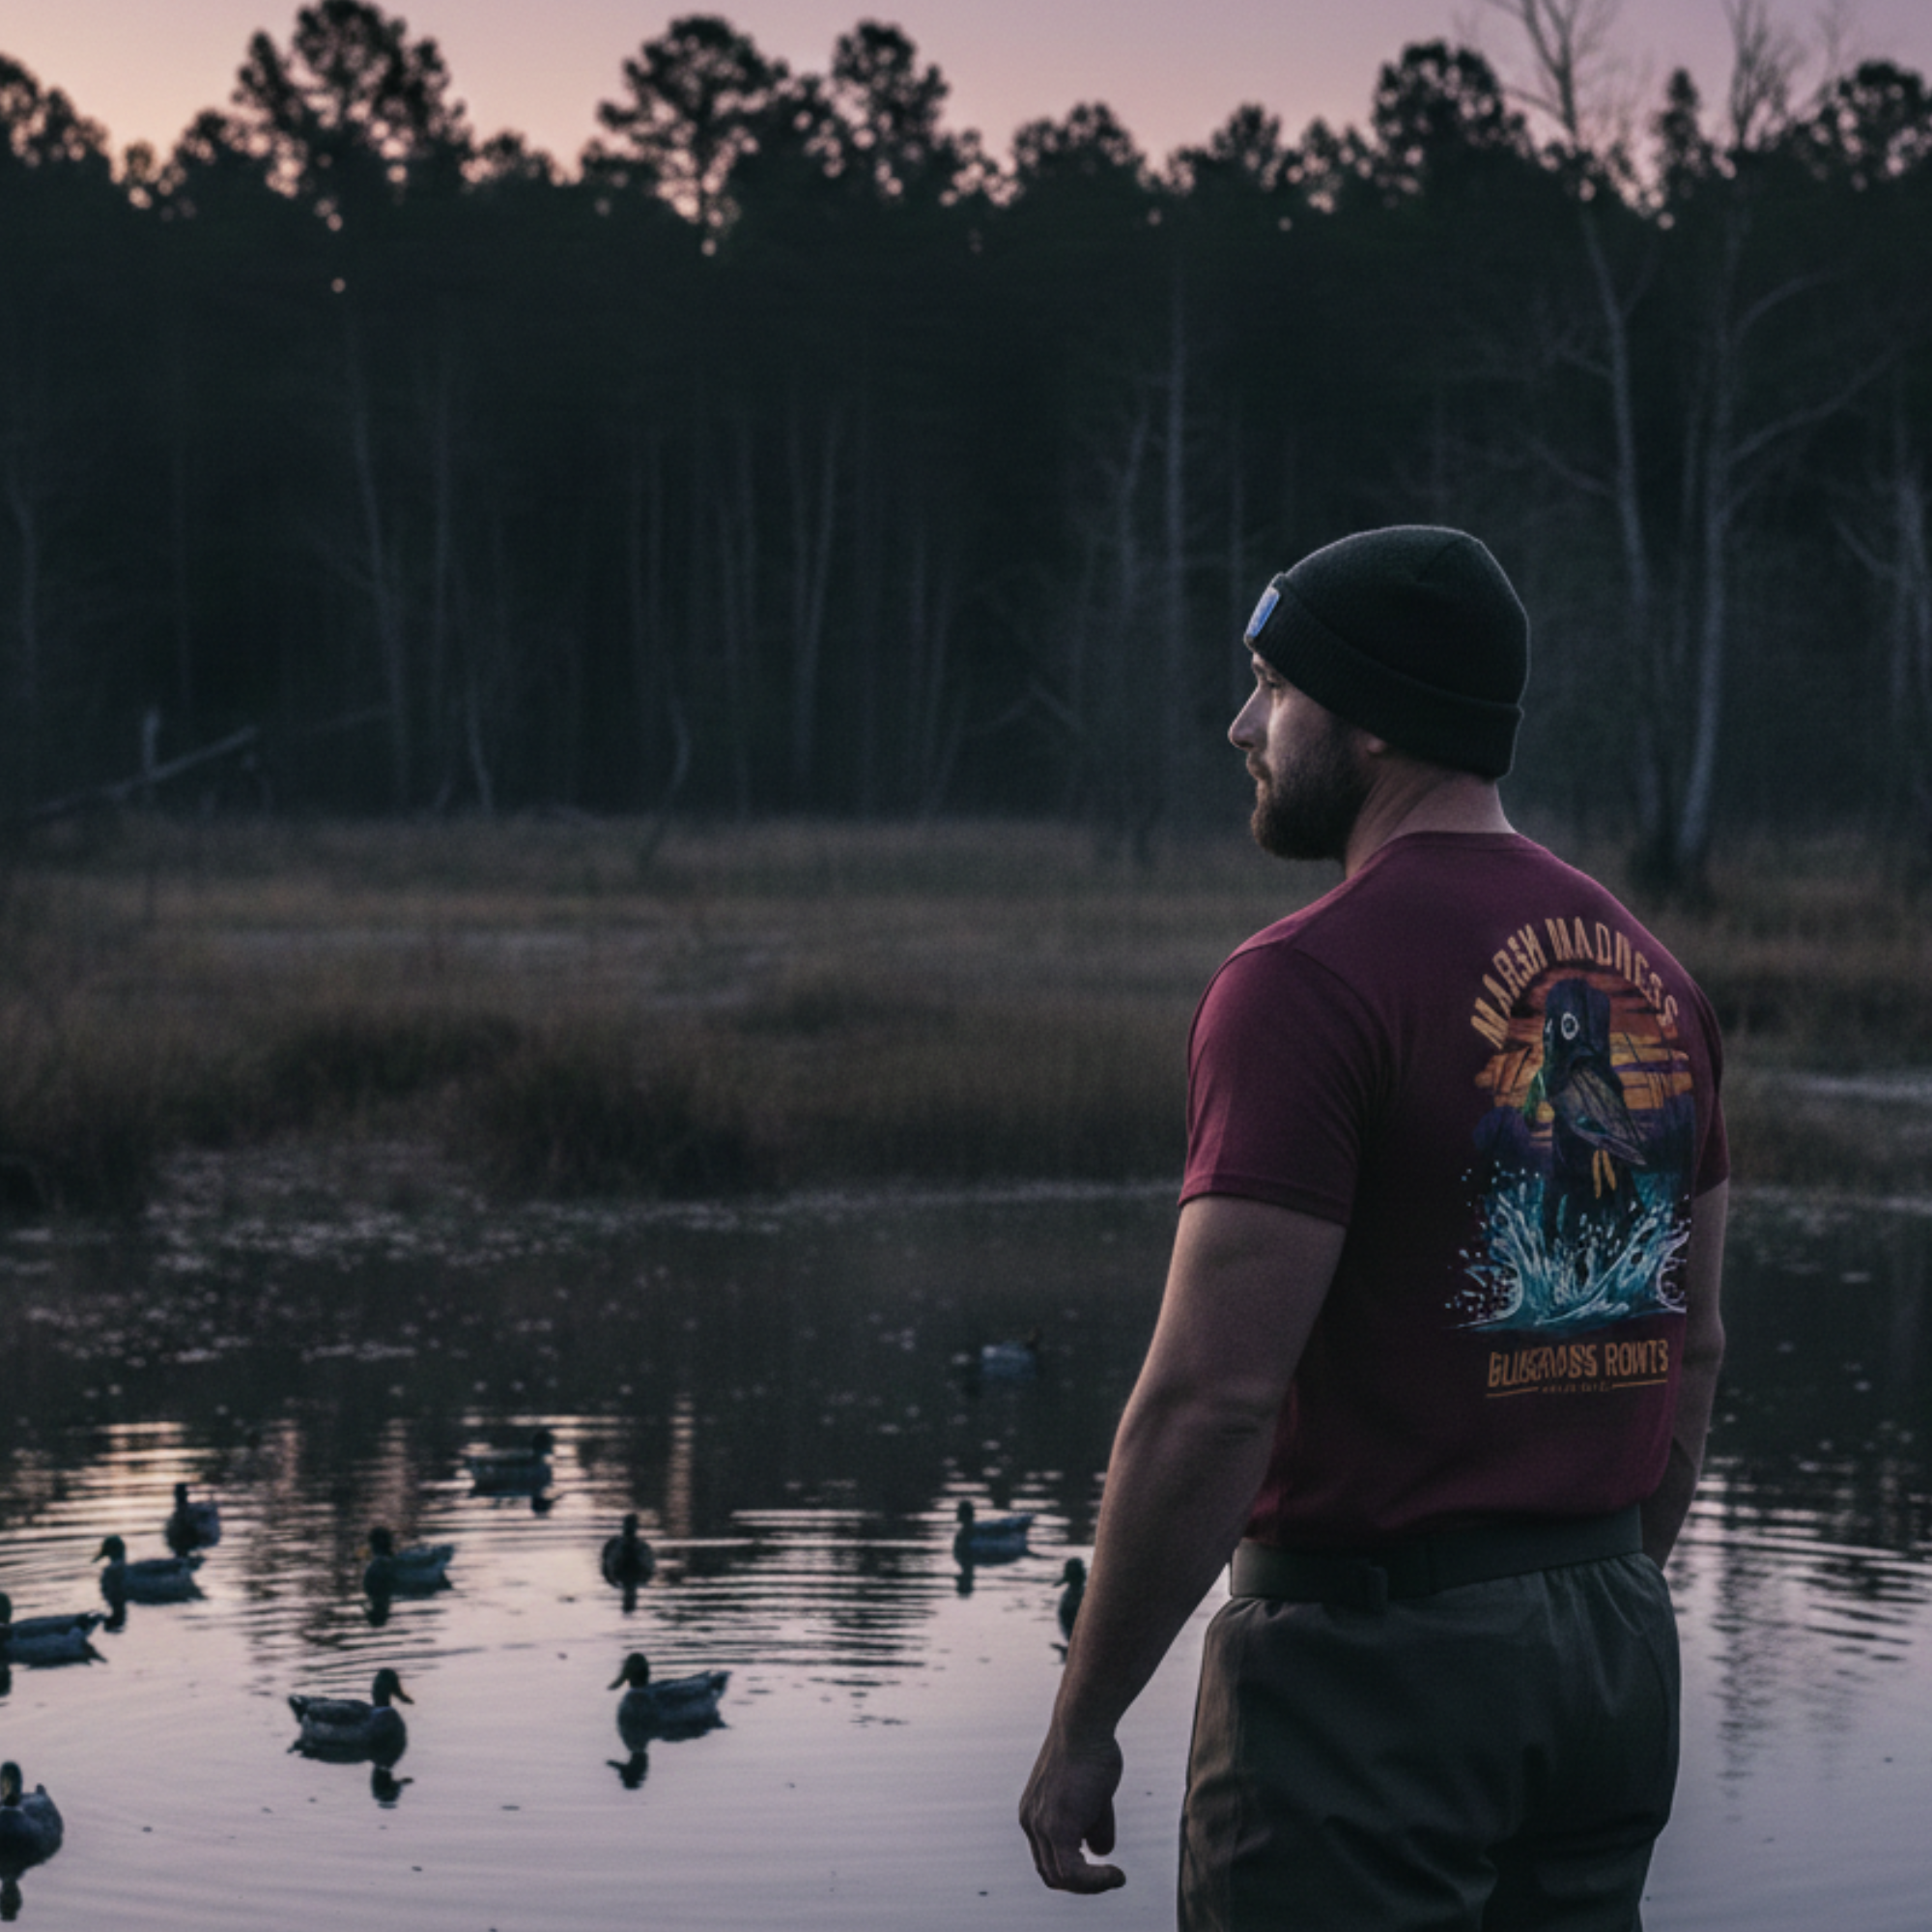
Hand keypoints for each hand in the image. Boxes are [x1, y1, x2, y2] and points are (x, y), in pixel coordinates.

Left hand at [1019, 1731, 1127, 1893]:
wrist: (1084, 1725)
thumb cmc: (1092, 1751)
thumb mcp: (1093, 1795)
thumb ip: (1093, 1825)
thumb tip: (1100, 1852)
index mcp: (1034, 1813)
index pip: (1047, 1859)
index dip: (1073, 1871)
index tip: (1099, 1867)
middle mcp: (1031, 1821)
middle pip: (1050, 1873)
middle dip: (1082, 1883)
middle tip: (1109, 1877)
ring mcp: (1040, 1825)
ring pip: (1062, 1877)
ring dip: (1091, 1886)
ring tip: (1115, 1877)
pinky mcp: (1057, 1827)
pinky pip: (1073, 1873)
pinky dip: (1095, 1882)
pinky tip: (1116, 1875)